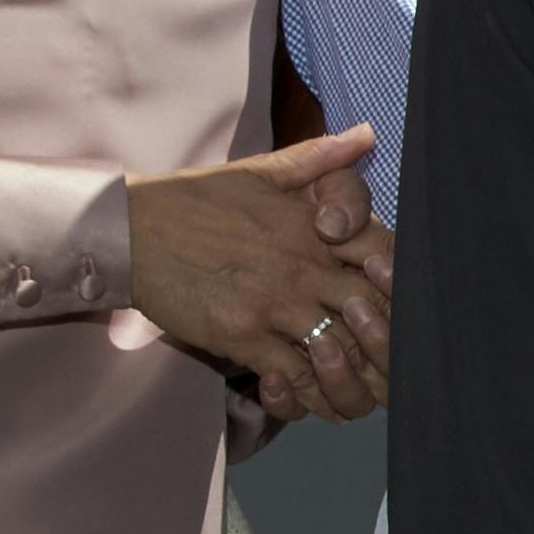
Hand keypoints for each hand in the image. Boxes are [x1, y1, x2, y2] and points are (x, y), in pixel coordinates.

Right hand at [129, 126, 391, 421]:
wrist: (126, 229)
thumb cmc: (196, 199)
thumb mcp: (261, 171)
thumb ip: (319, 161)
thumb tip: (367, 134)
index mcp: (315, 228)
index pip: (386, 260)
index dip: (405, 292)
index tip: (407, 314)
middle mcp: (304, 267)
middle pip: (374, 317)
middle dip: (390, 351)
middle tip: (396, 376)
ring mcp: (274, 304)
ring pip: (339, 356)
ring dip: (354, 384)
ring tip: (359, 399)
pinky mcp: (242, 336)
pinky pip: (292, 378)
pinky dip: (306, 396)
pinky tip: (308, 399)